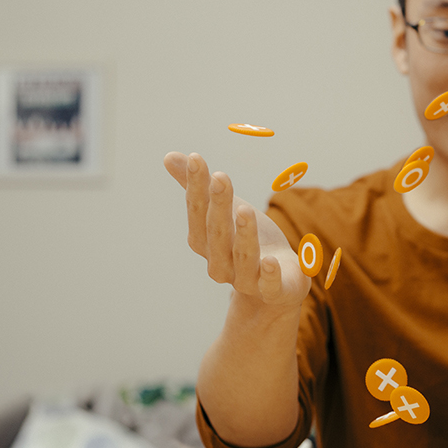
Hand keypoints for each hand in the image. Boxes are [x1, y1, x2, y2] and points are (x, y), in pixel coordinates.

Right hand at [164, 152, 309, 307]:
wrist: (278, 284)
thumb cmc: (248, 242)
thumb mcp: (226, 212)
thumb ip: (200, 188)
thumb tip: (169, 157)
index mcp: (206, 243)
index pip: (197, 213)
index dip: (196, 188)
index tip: (196, 159)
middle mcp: (221, 263)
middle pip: (217, 234)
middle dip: (218, 207)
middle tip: (220, 177)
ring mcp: (247, 279)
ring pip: (243, 257)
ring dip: (244, 235)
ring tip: (246, 211)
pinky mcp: (274, 291)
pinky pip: (269, 285)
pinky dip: (269, 275)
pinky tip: (271, 261)